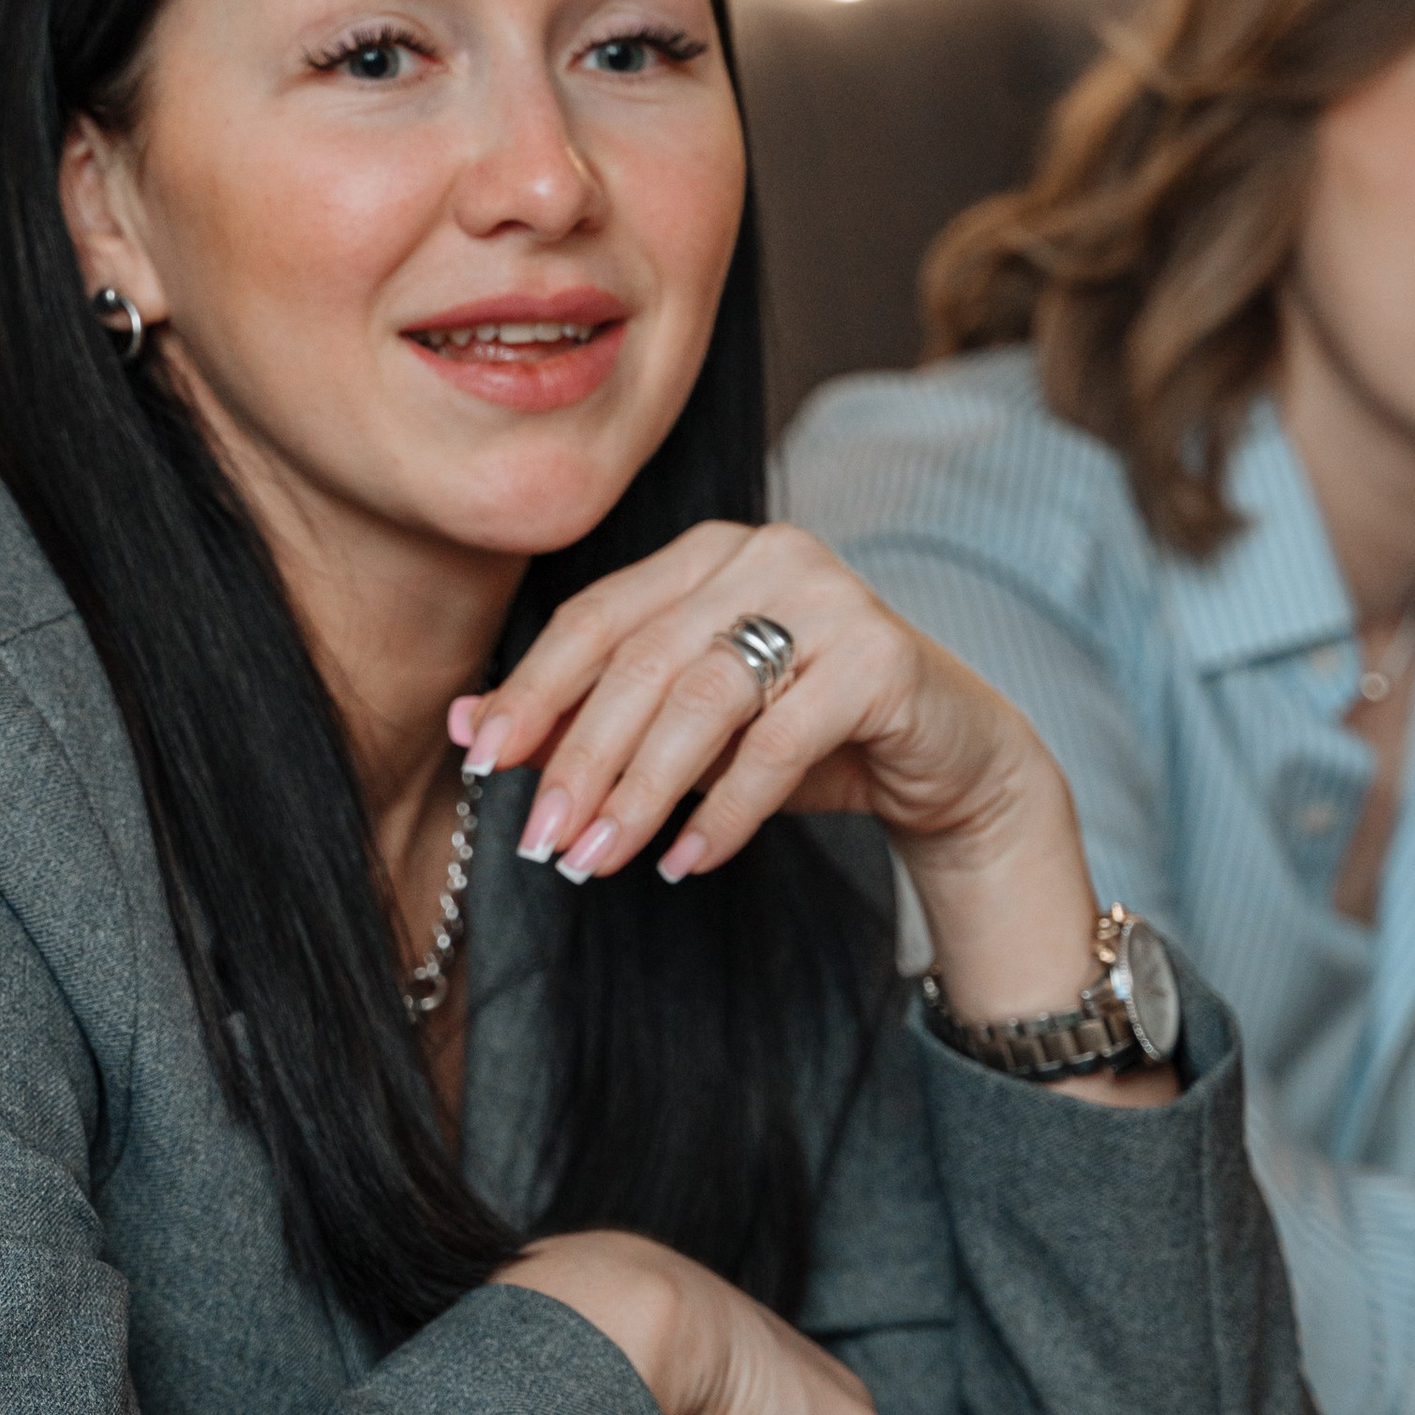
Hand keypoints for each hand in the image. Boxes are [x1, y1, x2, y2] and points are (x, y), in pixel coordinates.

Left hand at [452, 520, 1132, 1051]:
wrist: (948, 759)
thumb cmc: (802, 738)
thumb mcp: (685, 731)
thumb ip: (590, 717)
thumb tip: (466, 727)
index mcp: (704, 552)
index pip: (596, 618)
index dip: (533, 692)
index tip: (482, 764)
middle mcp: (764, 552)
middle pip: (641, 662)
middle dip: (581, 759)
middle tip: (543, 842)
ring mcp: (830, 593)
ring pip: (702, 699)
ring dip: (641, 791)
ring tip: (598, 860)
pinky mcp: (881, 654)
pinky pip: (778, 742)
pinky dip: (723, 810)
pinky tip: (685, 862)